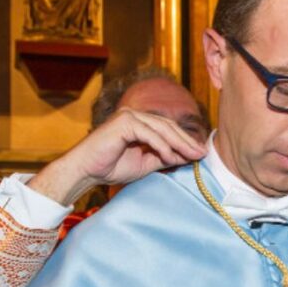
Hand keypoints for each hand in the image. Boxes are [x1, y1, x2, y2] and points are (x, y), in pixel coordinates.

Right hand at [28, 108, 206, 204]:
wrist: (85, 171)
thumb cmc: (110, 167)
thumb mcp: (144, 163)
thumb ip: (163, 157)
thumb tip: (186, 156)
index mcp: (140, 123)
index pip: (168, 129)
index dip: (185, 141)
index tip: (200, 153)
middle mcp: (135, 115)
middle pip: (168, 126)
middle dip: (186, 141)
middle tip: (202, 153)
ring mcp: (129, 116)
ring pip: (161, 128)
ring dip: (178, 143)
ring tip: (192, 156)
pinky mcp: (123, 123)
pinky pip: (148, 134)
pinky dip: (161, 145)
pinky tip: (171, 157)